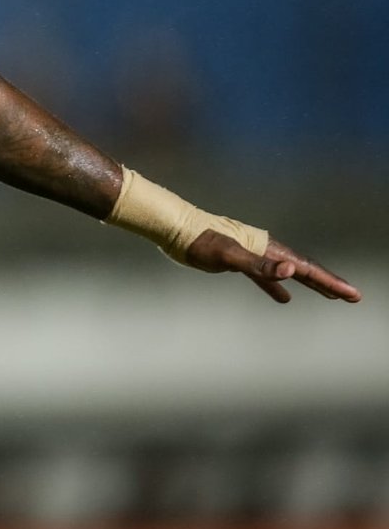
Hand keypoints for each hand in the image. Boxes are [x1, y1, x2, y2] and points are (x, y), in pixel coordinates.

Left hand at [184, 231, 361, 303]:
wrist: (175, 230)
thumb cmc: (200, 241)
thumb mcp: (230, 255)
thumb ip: (260, 265)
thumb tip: (291, 271)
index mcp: (269, 249)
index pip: (307, 268)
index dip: (330, 282)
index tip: (352, 294)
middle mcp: (266, 250)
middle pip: (304, 269)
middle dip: (328, 283)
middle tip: (353, 296)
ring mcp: (253, 256)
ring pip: (288, 274)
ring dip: (309, 285)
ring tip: (330, 296)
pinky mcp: (239, 262)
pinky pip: (266, 278)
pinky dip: (277, 288)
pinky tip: (285, 298)